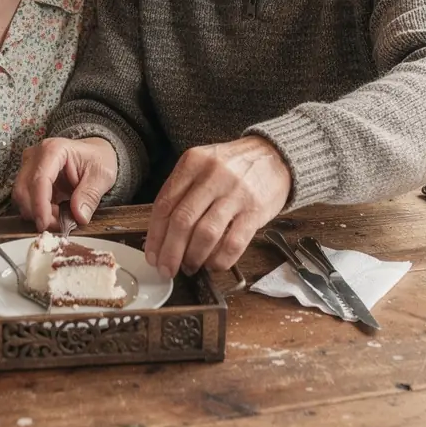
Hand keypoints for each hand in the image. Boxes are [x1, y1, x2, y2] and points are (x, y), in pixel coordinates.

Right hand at [12, 137, 117, 231]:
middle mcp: (36, 155)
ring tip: (60, 218)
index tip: (45, 224)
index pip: (39, 179)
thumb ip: (90, 195)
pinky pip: (26, 200)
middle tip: (60, 225)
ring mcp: (29, 166)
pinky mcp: (28, 177)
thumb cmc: (98, 159)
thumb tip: (79, 216)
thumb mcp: (102, 176)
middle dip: (38, 212)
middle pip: (24, 189)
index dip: (39, 204)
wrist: (94, 153)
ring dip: (37, 213)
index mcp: (54, 150)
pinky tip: (54, 214)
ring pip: (21, 197)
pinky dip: (38, 211)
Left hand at [145, 136, 291, 276]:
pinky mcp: (255, 210)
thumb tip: (162, 234)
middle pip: (182, 221)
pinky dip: (219, 260)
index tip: (152, 255)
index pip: (164, 203)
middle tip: (167, 269)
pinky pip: (233, 243)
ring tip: (190, 266)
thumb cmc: (232, 166)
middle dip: (170, 252)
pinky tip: (213, 264)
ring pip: (205, 234)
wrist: (273, 157)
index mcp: (193, 162)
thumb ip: (182, 191)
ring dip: (193, 258)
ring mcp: (235, 193)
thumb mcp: (202, 165)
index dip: (155, 235)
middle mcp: (212, 176)